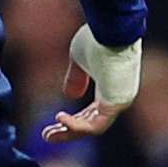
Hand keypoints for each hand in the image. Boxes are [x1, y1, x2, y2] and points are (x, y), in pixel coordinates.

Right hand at [43, 25, 143, 143]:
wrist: (109, 29)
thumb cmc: (97, 39)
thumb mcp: (79, 60)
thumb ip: (76, 78)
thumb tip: (69, 95)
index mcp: (110, 87)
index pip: (92, 112)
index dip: (72, 120)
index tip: (53, 121)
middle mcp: (117, 97)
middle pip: (92, 123)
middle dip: (68, 131)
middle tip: (47, 137)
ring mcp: (119, 101)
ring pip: (93, 127)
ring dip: (70, 132)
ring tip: (49, 135)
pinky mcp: (117, 103)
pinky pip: (97, 125)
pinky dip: (77, 125)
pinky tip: (60, 119)